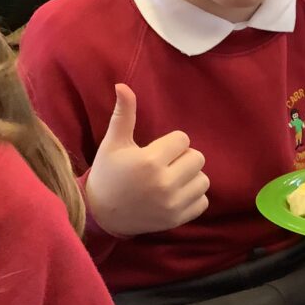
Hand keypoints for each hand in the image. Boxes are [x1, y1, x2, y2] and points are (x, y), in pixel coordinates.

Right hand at [86, 84, 209, 235]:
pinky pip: (202, 202)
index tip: (156, 151)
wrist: (101, 214)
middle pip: (197, 158)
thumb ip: (124, 114)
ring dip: (190, 177)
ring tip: (172, 178)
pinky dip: (193, 197)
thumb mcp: (113, 143)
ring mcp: (172, 204)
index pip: (183, 140)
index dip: (170, 143)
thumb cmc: (108, 174)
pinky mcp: (177, 219)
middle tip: (165, 164)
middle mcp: (164, 183)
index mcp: (150, 161)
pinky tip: (176, 194)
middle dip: (183, 158)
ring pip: (203, 180)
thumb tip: (122, 85)